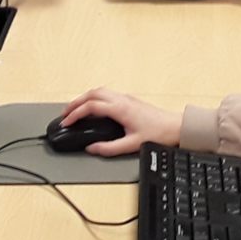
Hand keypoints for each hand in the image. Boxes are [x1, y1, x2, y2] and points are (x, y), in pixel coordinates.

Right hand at [59, 87, 181, 155]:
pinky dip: (94, 97)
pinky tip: (93, 107)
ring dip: (85, 98)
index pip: (90, 106)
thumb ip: (109, 148)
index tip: (66, 123)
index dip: (75, 114)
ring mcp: (126, 98)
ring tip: (75, 109)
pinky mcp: (130, 100)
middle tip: (65, 114)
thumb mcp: (132, 145)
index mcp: (120, 109)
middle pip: (92, 93)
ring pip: (100, 91)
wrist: (175, 127)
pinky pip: (107, 93)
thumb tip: (92, 148)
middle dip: (75, 102)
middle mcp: (122, 100)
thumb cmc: (158, 133)